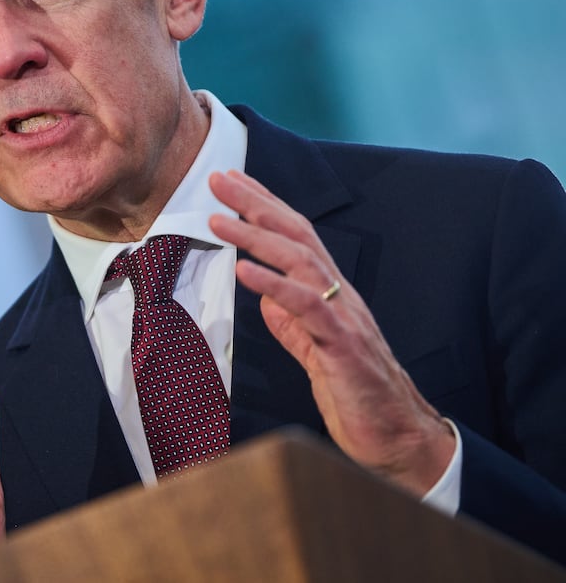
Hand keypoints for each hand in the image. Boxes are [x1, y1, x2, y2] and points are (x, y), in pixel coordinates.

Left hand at [207, 170, 454, 496]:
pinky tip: (244, 270)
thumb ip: (292, 323)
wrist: (399, 439)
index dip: (264, 206)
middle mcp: (340, 296)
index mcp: (330, 294)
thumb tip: (266, 300)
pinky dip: (274, 285)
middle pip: (296, 236)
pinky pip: (308, 307)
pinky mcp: (343, 345)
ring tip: (219, 219)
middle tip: (218, 178)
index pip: (294, 237)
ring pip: (301, 261)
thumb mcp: (314, 351)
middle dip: (255, 203)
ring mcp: (344, 317)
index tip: (231, 182)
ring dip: (256, 236)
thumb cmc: (357, 395)